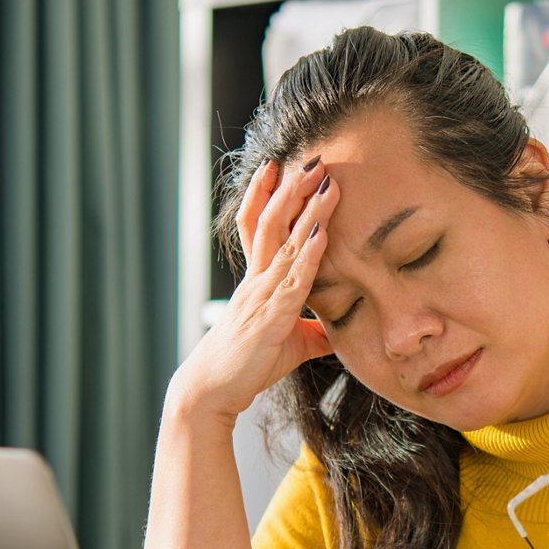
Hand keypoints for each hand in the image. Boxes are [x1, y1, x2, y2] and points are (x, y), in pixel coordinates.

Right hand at [174, 156, 338, 421]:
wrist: (211, 391)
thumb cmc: (245, 366)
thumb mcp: (286, 345)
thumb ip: (310, 332)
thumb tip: (336, 332)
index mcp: (256, 282)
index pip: (257, 227)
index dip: (267, 194)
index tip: (281, 165)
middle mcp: (255, 281)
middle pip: (270, 222)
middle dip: (291, 188)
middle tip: (312, 157)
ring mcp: (260, 296)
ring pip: (282, 242)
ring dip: (305, 209)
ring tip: (323, 179)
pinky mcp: (269, 318)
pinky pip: (292, 279)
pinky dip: (308, 254)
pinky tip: (322, 232)